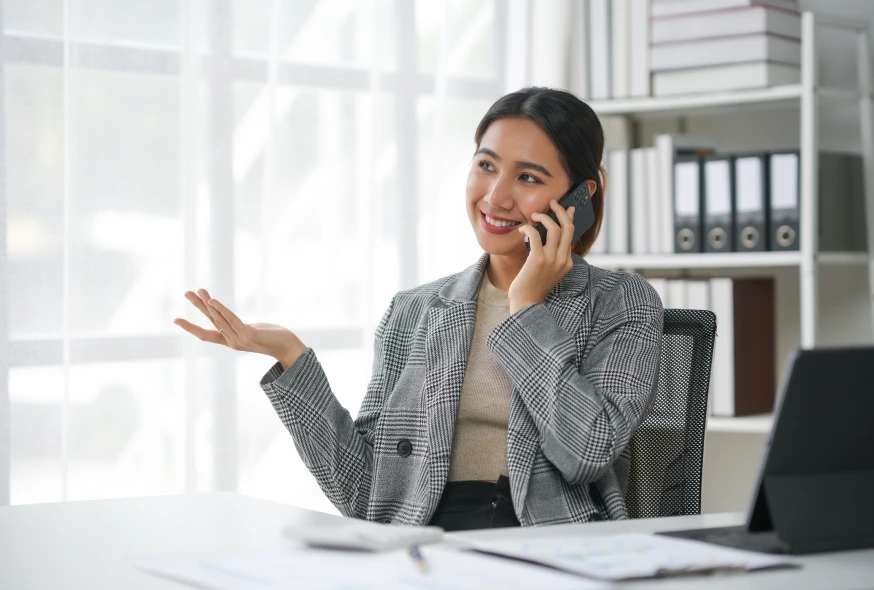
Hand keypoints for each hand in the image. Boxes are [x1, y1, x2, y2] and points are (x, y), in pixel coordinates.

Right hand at [173, 288, 306, 369]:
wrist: (290, 348)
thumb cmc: (273, 337)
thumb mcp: (252, 330)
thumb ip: (239, 326)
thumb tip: (230, 319)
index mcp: (230, 341)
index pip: (206, 334)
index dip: (191, 327)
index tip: (175, 320)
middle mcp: (232, 342)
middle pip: (211, 321)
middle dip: (198, 306)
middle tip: (186, 292)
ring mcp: (239, 340)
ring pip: (219, 319)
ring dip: (208, 303)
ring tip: (199, 290)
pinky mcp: (248, 335)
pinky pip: (232, 320)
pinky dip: (221, 310)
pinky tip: (212, 301)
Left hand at [510, 200, 575, 313]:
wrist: (526, 304)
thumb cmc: (533, 286)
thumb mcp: (547, 271)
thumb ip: (551, 255)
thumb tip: (547, 235)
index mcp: (567, 262)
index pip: (571, 235)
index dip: (569, 218)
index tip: (568, 208)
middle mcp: (563, 260)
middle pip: (567, 227)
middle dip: (560, 211)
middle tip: (552, 202)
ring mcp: (552, 260)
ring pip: (554, 228)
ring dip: (544, 217)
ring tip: (534, 215)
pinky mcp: (538, 260)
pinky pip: (536, 235)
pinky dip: (529, 228)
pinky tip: (523, 229)